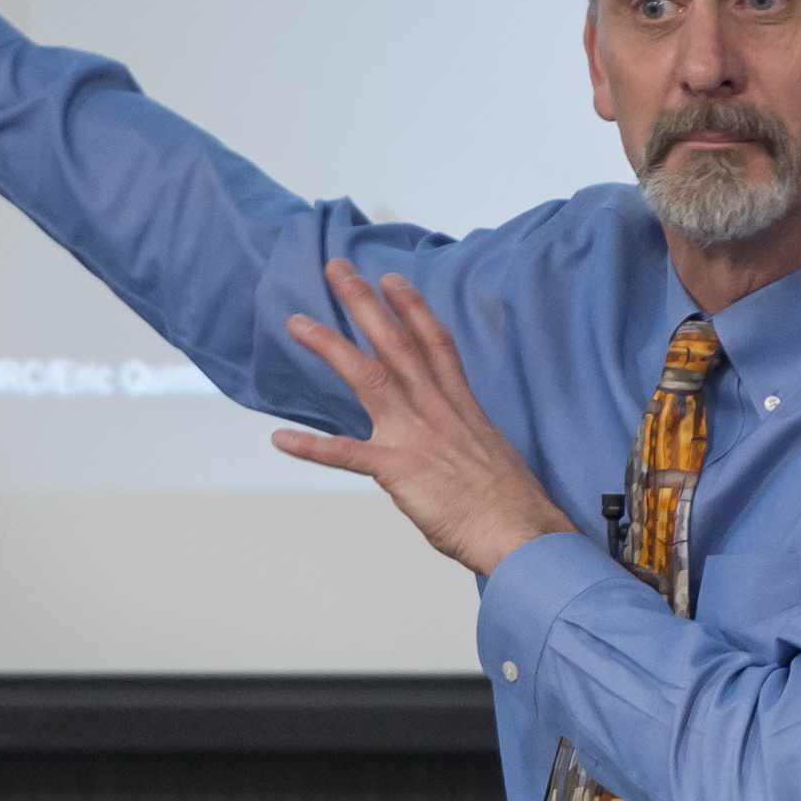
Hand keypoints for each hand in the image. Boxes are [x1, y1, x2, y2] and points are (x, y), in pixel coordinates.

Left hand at [273, 261, 578, 575]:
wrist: (519, 530)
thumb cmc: (510, 502)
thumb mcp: (491, 452)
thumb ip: (463, 437)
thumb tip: (451, 442)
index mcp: (459, 405)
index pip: (433, 343)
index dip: (411, 307)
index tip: (392, 280)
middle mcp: (435, 410)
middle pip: (395, 343)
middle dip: (363, 303)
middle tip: (337, 271)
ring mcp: (414, 436)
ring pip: (368, 378)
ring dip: (330, 347)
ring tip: (299, 325)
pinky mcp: (398, 470)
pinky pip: (346, 455)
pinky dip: (312, 448)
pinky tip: (282, 439)